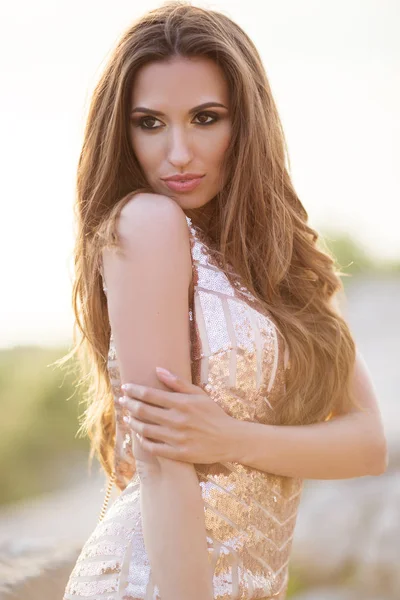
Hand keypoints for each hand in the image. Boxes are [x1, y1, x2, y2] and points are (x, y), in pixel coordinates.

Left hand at [118, 367, 236, 462]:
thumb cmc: (213, 414)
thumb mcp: (199, 394)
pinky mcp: (177, 453)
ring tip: (127, 417)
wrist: (229, 439)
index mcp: (181, 403)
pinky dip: (142, 440)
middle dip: (129, 404)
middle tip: (121, 401)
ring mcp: (176, 438)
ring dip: (132, 422)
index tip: (125, 388)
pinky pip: (153, 447)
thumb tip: (158, 369)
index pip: (149, 394)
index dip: (134, 390)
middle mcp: (177, 420)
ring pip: (145, 429)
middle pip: (143, 411)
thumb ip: (178, 382)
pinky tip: (140, 435)